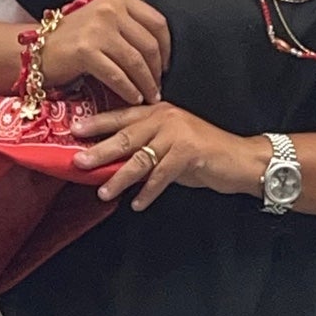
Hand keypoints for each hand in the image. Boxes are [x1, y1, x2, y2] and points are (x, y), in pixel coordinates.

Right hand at [47, 0, 172, 106]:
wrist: (38, 49)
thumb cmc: (73, 39)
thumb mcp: (103, 20)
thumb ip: (128, 24)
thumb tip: (160, 48)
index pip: (157, 22)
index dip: (167, 47)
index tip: (167, 65)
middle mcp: (109, 9)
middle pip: (148, 44)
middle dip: (157, 70)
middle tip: (158, 86)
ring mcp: (97, 29)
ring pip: (135, 62)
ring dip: (145, 84)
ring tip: (149, 96)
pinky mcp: (86, 51)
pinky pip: (117, 75)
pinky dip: (128, 90)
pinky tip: (133, 98)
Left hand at [70, 102, 263, 211]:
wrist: (241, 159)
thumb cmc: (204, 153)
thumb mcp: (171, 143)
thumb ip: (146, 147)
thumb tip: (113, 162)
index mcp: (158, 112)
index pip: (121, 116)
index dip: (97, 123)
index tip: (74, 130)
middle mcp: (166, 118)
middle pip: (125, 136)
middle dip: (99, 150)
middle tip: (78, 161)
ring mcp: (177, 134)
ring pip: (140, 158)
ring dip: (119, 177)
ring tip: (103, 191)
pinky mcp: (189, 153)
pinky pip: (161, 175)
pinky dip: (148, 192)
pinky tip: (137, 203)